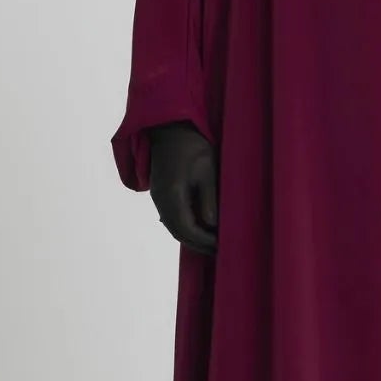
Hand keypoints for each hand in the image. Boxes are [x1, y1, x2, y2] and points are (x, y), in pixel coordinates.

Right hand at [148, 122, 218, 254]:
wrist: (171, 128)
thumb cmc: (192, 146)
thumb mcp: (206, 170)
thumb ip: (208, 199)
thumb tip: (211, 225)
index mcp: (171, 195)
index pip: (187, 229)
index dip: (205, 241)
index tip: (222, 246)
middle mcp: (160, 200)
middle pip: (179, 233)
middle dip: (200, 244)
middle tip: (221, 251)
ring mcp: (158, 198)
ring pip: (174, 228)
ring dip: (193, 238)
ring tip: (213, 244)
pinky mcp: (161, 195)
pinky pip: (173, 219)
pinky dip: (187, 228)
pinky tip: (202, 230)